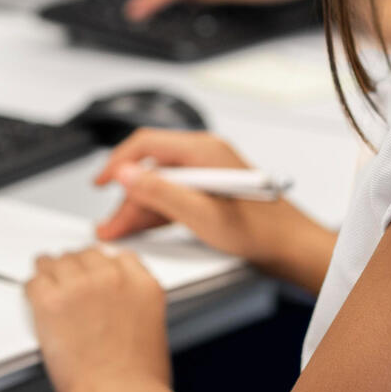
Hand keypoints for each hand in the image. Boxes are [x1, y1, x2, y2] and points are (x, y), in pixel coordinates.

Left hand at [26, 246, 169, 391]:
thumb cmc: (140, 383)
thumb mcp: (154, 334)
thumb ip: (136, 312)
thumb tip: (122, 318)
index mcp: (142, 286)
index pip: (120, 258)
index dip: (104, 266)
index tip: (95, 273)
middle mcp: (112, 278)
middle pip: (86, 255)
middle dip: (76, 267)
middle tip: (66, 278)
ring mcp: (80, 287)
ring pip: (57, 262)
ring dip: (51, 271)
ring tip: (44, 278)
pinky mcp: (51, 301)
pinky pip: (34, 282)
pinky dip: (32, 289)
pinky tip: (32, 295)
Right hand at [94, 129, 323, 268]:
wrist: (290, 247)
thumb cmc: (259, 231)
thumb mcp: (200, 214)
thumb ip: (160, 191)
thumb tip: (126, 173)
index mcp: (203, 150)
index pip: (146, 144)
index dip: (118, 162)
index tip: (100, 182)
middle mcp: (205, 156)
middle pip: (151, 169)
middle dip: (128, 198)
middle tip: (111, 226)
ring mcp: (208, 173)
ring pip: (161, 185)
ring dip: (139, 208)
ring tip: (120, 232)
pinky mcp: (211, 191)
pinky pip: (175, 196)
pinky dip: (158, 212)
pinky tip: (143, 229)